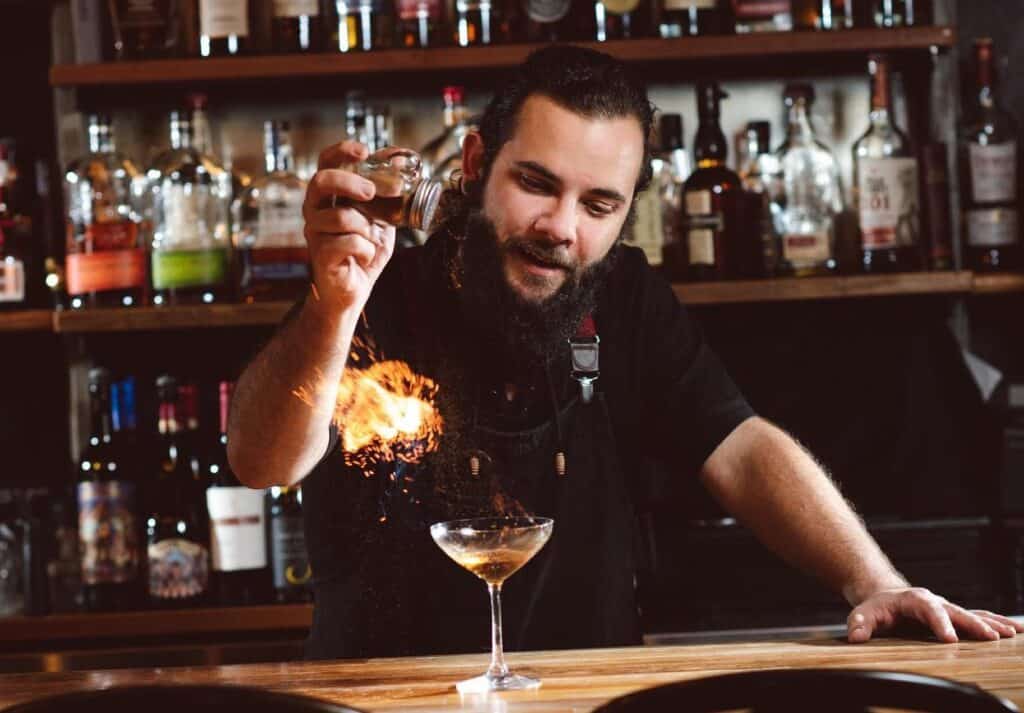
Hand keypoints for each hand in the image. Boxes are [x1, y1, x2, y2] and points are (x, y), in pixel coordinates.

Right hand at [303, 140, 395, 313]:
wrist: (354, 289)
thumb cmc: (364, 249)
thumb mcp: (382, 217)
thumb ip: (388, 192)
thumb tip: (401, 162)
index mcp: (329, 195)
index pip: (325, 162)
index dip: (342, 151)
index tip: (365, 151)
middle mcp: (315, 209)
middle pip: (321, 181)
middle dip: (350, 183)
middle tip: (372, 192)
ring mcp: (314, 232)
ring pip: (341, 217)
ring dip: (366, 227)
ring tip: (371, 238)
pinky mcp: (320, 255)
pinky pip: (349, 243)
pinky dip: (366, 250)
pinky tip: (365, 257)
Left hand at [847, 587, 1023, 642]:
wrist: (885, 597)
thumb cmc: (876, 608)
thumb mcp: (863, 613)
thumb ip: (859, 624)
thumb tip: (856, 637)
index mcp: (914, 599)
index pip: (928, 609)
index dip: (939, 623)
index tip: (950, 639)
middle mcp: (935, 601)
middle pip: (957, 611)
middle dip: (974, 624)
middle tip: (991, 638)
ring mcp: (947, 609)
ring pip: (973, 614)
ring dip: (992, 624)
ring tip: (1012, 633)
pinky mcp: (954, 618)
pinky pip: (979, 619)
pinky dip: (997, 624)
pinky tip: (1016, 631)